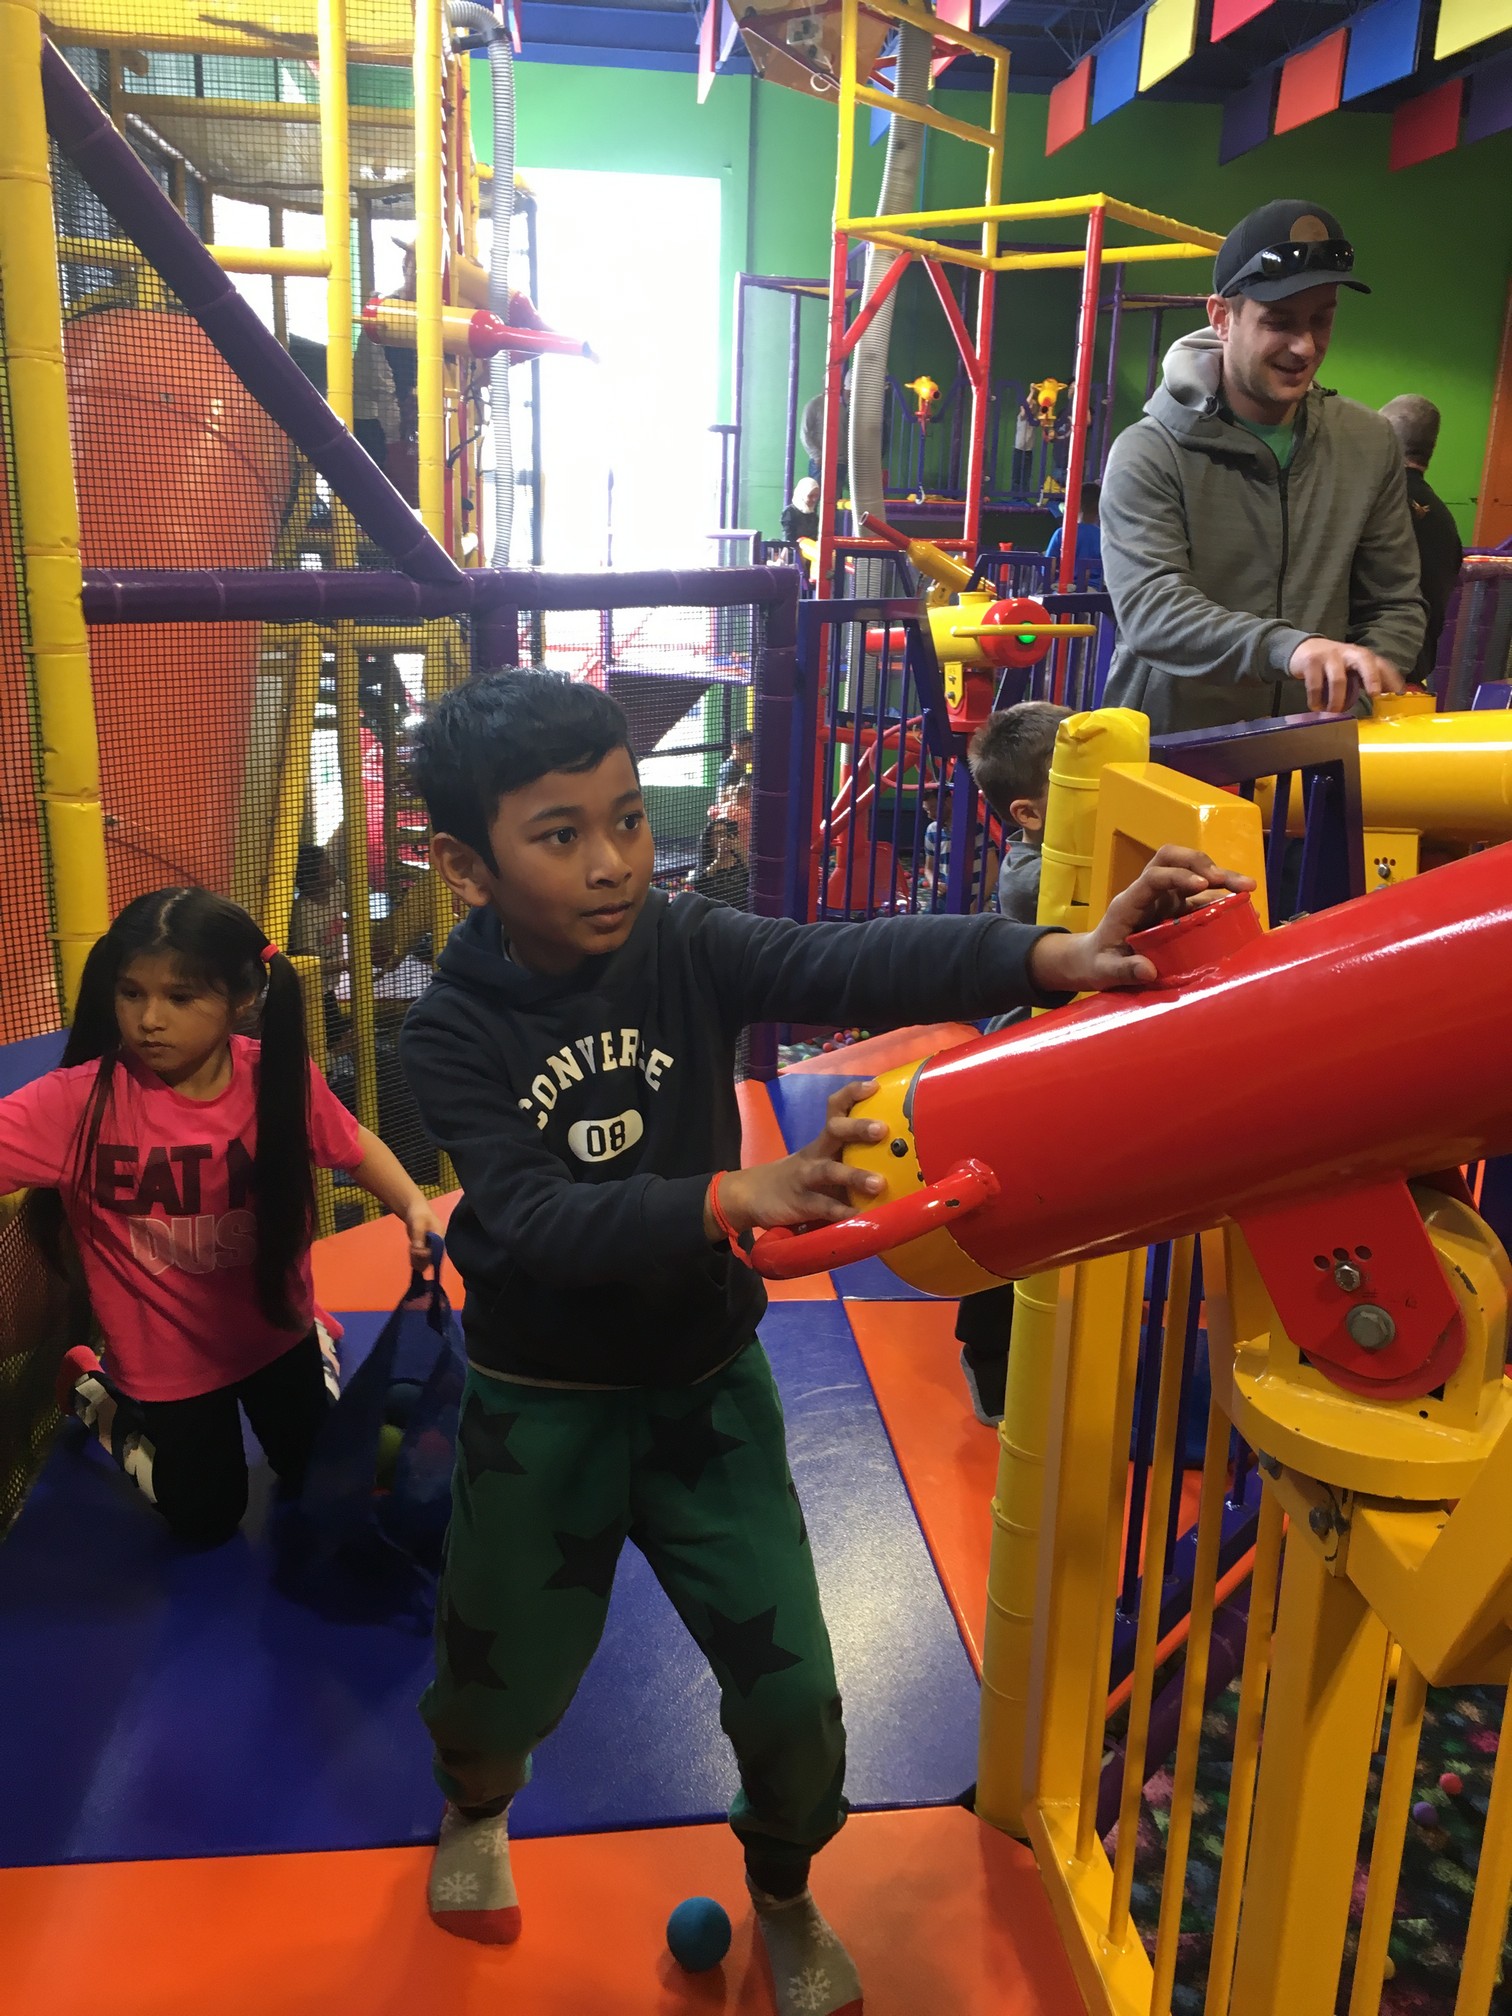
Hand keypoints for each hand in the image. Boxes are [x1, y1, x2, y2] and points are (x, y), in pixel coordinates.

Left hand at [405, 1196, 443, 1263]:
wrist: (416, 1212)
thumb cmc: (419, 1214)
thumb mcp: (418, 1222)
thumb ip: (418, 1235)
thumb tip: (418, 1249)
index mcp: (440, 1237)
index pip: (436, 1252)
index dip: (426, 1255)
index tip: (415, 1250)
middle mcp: (438, 1245)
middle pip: (432, 1260)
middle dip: (420, 1259)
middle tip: (411, 1250)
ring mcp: (432, 1248)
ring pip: (426, 1262)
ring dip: (417, 1260)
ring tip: (410, 1249)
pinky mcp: (426, 1250)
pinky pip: (422, 1260)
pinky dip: (415, 1259)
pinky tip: (411, 1251)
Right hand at [708, 1081, 887, 1235]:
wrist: (753, 1195)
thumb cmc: (801, 1177)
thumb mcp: (821, 1160)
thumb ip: (851, 1157)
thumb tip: (899, 1156)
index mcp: (823, 1140)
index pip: (836, 1108)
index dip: (853, 1094)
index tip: (875, 1086)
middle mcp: (815, 1153)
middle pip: (834, 1131)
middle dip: (858, 1128)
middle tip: (883, 1129)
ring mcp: (806, 1177)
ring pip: (830, 1171)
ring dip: (855, 1176)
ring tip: (879, 1184)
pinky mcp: (801, 1203)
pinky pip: (824, 1207)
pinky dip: (843, 1213)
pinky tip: (862, 1218)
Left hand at [1028, 846, 1255, 994]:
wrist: (1095, 960)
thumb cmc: (1097, 962)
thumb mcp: (1104, 971)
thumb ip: (1122, 971)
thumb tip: (1148, 970)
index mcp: (1130, 902)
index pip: (1154, 876)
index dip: (1179, 876)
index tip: (1203, 885)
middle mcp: (1149, 894)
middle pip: (1175, 861)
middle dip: (1203, 865)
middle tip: (1230, 882)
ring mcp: (1164, 899)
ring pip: (1193, 875)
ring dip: (1221, 877)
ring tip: (1249, 888)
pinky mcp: (1177, 910)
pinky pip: (1202, 897)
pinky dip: (1222, 899)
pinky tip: (1243, 908)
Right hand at [1287, 636, 1404, 712]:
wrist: (1304, 648)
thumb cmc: (1334, 664)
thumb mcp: (1352, 669)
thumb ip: (1368, 680)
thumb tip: (1389, 696)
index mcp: (1362, 656)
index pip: (1381, 665)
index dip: (1391, 678)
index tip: (1398, 693)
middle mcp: (1349, 653)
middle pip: (1364, 661)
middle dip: (1372, 677)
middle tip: (1374, 694)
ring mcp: (1330, 656)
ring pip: (1338, 679)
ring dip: (1337, 700)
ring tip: (1334, 712)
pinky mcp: (1312, 661)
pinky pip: (1316, 684)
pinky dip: (1316, 699)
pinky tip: (1316, 707)